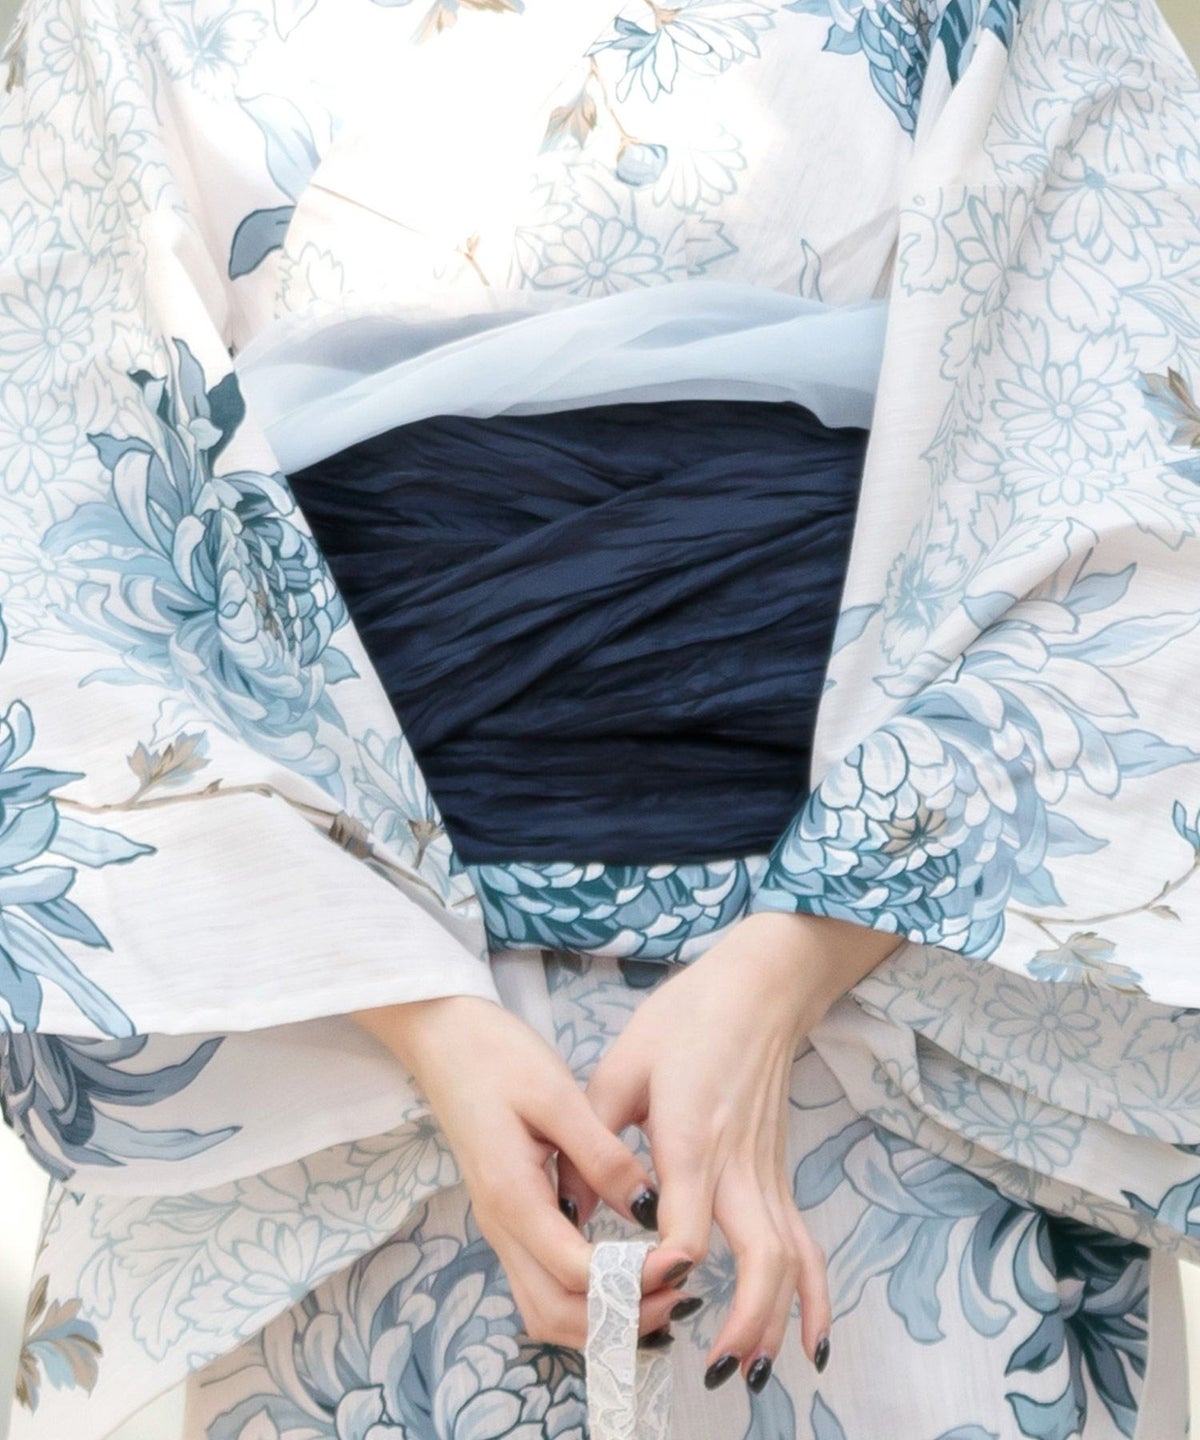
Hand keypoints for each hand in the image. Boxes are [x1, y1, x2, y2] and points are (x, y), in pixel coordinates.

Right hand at [352, 995, 694, 1346]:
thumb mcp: (557, 1094)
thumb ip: (602, 1156)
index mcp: (513, 1196)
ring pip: (545, 1310)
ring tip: (658, 1293)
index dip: (632, 1282)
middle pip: (556, 1314)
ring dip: (600, 1319)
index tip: (682, 1267)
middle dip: (619, 1319)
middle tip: (678, 1292)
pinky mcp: (507, 1217)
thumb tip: (650, 1211)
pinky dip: (583, 1299)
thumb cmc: (496, 1057)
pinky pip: (541, 1284)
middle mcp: (500, 1226)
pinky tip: (624, 1276)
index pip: (576, 1274)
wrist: (443, 1039)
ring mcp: (500, 1227)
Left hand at [556, 911, 898, 1388]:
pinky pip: (806, 1246)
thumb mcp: (618, 1067)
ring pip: (788, 1263)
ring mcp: (767, 1174)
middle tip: (705, 1369)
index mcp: (693, 1138)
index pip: (688, 1223)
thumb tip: (561, 1202)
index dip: (667, 1264)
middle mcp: (738, 1165)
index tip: (642, 1286)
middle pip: (757, 1260)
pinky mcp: (780, 1176)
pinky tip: (815, 1343)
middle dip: (739, 1323)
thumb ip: (590, 1139)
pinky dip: (816, 1298)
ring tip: (748, 1376)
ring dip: (775, 1324)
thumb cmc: (685, 1020)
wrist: (758, 989)